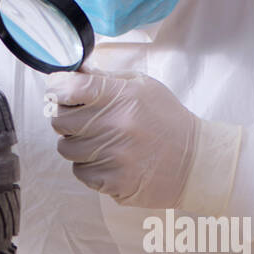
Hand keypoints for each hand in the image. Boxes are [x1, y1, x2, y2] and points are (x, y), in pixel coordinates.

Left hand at [45, 70, 200, 207]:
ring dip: (77, 144)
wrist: (197, 162)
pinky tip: (110, 160)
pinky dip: (89, 167)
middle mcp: (115, 126)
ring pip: (66, 148)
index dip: (56, 88)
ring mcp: (114, 157)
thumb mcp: (142, 86)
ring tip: (102, 141)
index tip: (58, 90)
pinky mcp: (114, 182)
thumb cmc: (166, 119)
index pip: (69, 88)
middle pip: (59, 120)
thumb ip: (105, 78)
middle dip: (65, 118)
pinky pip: (80, 172)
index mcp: (121, 97)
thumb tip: (71, 72)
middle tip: (83, 119)